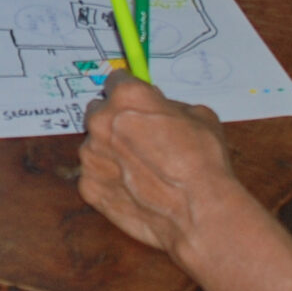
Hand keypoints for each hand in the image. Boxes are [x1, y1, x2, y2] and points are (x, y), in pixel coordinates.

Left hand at [78, 74, 256, 273]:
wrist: (197, 210)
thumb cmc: (203, 161)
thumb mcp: (199, 116)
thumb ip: (169, 106)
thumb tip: (160, 107)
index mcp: (127, 97)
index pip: (116, 80)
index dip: (129, 92)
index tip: (135, 103)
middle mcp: (102, 121)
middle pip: (98, 110)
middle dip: (115, 120)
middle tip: (139, 137)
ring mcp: (91, 155)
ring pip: (94, 145)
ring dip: (110, 152)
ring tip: (141, 169)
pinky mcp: (88, 186)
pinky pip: (94, 176)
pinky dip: (109, 180)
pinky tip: (133, 188)